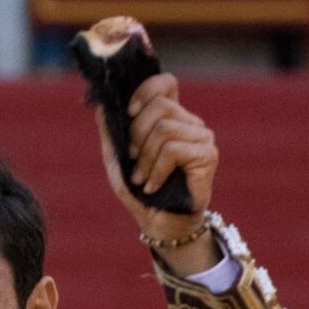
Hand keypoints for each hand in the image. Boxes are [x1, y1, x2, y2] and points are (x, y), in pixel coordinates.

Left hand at [95, 72, 220, 258]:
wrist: (160, 224)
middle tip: (133, 161)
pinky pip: (173, 149)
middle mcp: (189, 123)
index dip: (145, 91)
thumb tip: (101, 106)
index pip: (165, 84)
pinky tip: (153, 186)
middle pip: (159, 106)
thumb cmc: (140, 193)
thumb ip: (110, 133)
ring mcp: (202, 137)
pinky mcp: (208, 154)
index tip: (128, 114)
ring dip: (145, 159)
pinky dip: (157, 170)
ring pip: (164, 129)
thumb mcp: (118, 161)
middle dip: (136, 135)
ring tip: (142, 180)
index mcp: (171, 119)